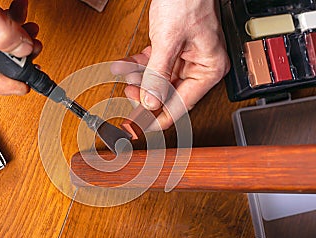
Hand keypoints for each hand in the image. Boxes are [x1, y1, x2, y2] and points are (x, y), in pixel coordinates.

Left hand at [111, 0, 229, 129]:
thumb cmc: (186, 0)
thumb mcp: (169, 40)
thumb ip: (158, 75)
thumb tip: (150, 102)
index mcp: (209, 69)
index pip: (182, 104)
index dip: (159, 118)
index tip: (140, 127)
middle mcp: (199, 67)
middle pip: (169, 94)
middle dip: (146, 94)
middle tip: (128, 96)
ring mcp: (186, 59)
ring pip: (159, 81)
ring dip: (140, 80)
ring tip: (126, 76)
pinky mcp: (174, 50)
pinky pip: (155, 66)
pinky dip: (140, 66)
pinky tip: (127, 65)